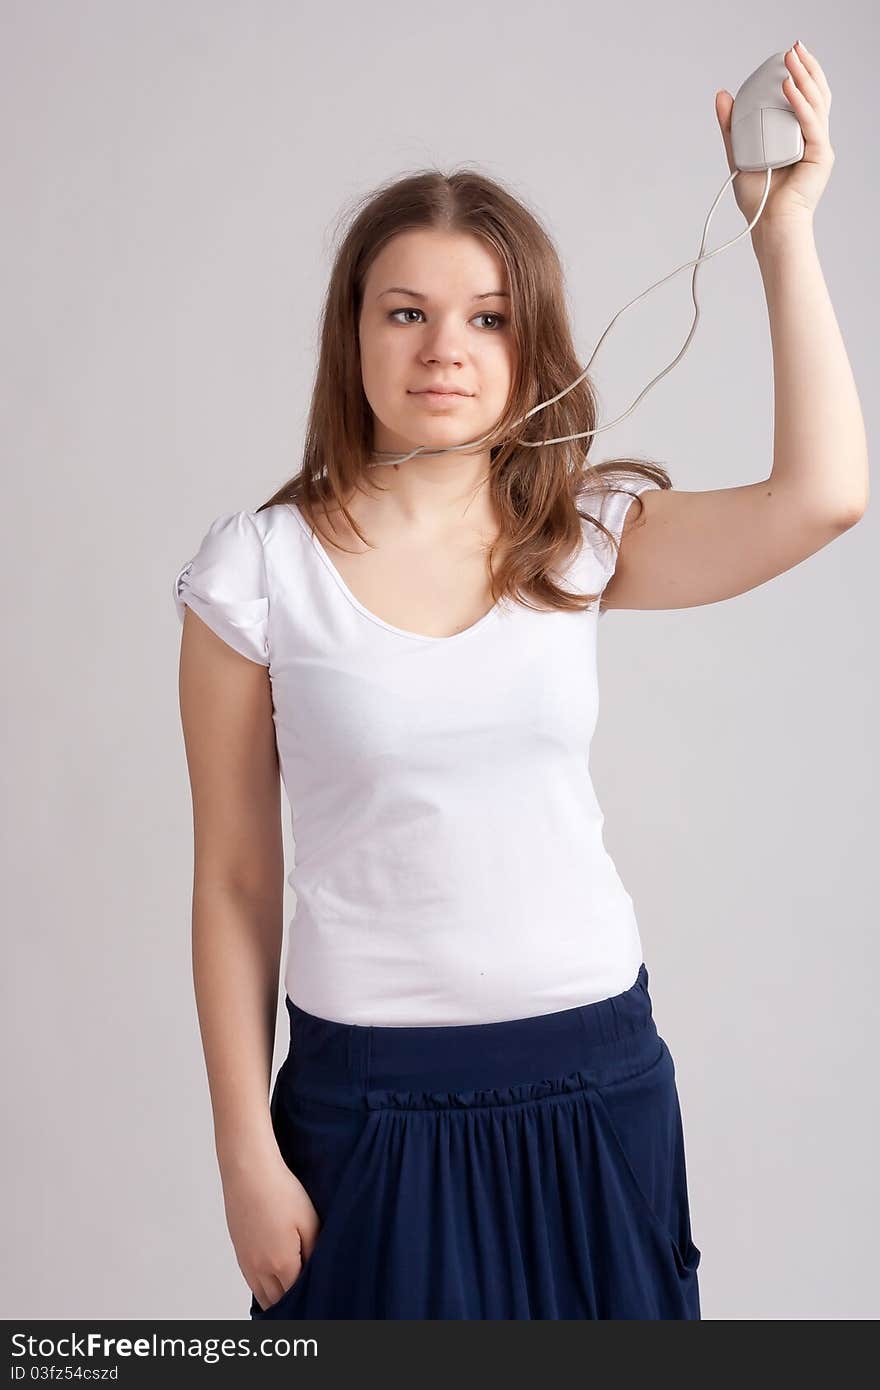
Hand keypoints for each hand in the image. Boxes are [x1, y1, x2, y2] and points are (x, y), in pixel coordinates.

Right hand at [222, 1149, 321, 1312]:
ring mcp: (247, 1262)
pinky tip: (274, 1282)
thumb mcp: (309, 1221)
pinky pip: (252, 1283)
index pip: (297, 1297)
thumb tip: (316, 1274)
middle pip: (278, 1302)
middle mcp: (260, 1269)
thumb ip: (314, 1253)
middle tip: (309, 1302)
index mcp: (282, 1264)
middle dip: (293, 1305)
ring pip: (262, 1297)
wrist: (249, 1172)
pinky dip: (264, 1288)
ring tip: (292, 1298)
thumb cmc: (280, 1192)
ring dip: (277, 1300)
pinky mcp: (239, 1253)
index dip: (308, 1300)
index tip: (320, 1299)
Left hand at [715, 40, 833, 228]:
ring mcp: (819, 146)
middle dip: (806, 68)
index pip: (804, 99)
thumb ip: (731, 126)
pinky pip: (811, 123)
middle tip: (794, 48)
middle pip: (816, 94)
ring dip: (805, 77)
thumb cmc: (758, 199)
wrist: (769, 226)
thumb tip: (721, 95)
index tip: (788, 57)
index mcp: (799, 137)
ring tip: (791, 60)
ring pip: (817, 103)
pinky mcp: (820, 156)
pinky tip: (789, 88)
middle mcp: (813, 139)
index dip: (800, 75)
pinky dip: (799, 103)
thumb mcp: (739, 153)